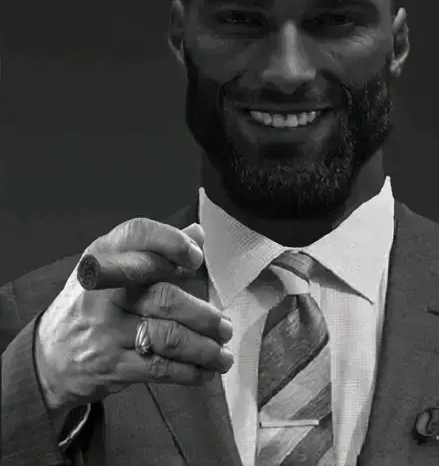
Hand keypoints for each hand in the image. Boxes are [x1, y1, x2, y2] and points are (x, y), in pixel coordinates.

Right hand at [34, 218, 233, 413]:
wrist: (48, 356)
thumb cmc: (93, 304)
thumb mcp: (114, 269)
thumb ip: (157, 250)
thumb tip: (198, 231)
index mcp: (104, 257)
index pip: (139, 236)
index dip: (172, 243)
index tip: (197, 258)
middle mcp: (102, 291)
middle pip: (164, 297)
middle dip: (203, 314)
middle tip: (225, 326)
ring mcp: (104, 330)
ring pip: (167, 336)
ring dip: (203, 347)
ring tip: (222, 353)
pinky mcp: (109, 365)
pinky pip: (158, 368)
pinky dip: (188, 371)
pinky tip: (204, 371)